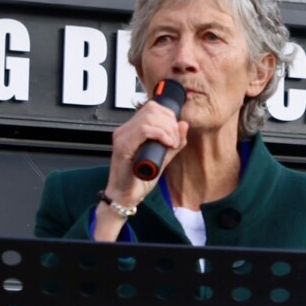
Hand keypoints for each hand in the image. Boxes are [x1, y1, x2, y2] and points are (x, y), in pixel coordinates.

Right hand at [93, 100, 188, 240]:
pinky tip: (167, 144)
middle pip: (152, 109)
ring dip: (167, 129)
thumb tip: (184, 124)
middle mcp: (124, 130)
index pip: (152, 108)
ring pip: (149, 117)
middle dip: (170, 123)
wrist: (125, 197)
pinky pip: (144, 130)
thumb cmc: (138, 180)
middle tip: (175, 140)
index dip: (169, 116)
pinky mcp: (122, 147)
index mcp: (132, 130)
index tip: (176, 134)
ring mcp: (122, 137)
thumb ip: (173, 142)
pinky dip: (160, 134)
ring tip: (172, 144)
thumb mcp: (163, 158)